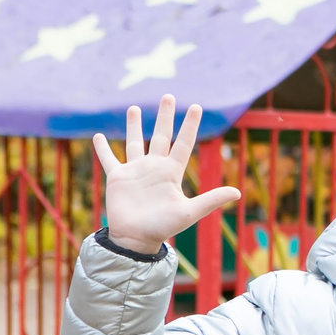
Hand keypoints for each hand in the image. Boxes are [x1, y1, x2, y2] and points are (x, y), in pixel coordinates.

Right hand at [91, 95, 240, 253]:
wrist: (136, 238)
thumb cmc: (163, 227)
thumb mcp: (190, 212)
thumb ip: (211, 199)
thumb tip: (238, 192)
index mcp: (171, 172)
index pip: (183, 143)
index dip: (190, 126)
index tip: (196, 107)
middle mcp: (154, 167)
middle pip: (161, 135)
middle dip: (165, 116)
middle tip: (169, 96)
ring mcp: (135, 171)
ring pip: (134, 142)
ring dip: (133, 125)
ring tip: (134, 108)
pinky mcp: (117, 177)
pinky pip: (108, 159)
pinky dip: (102, 148)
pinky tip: (97, 135)